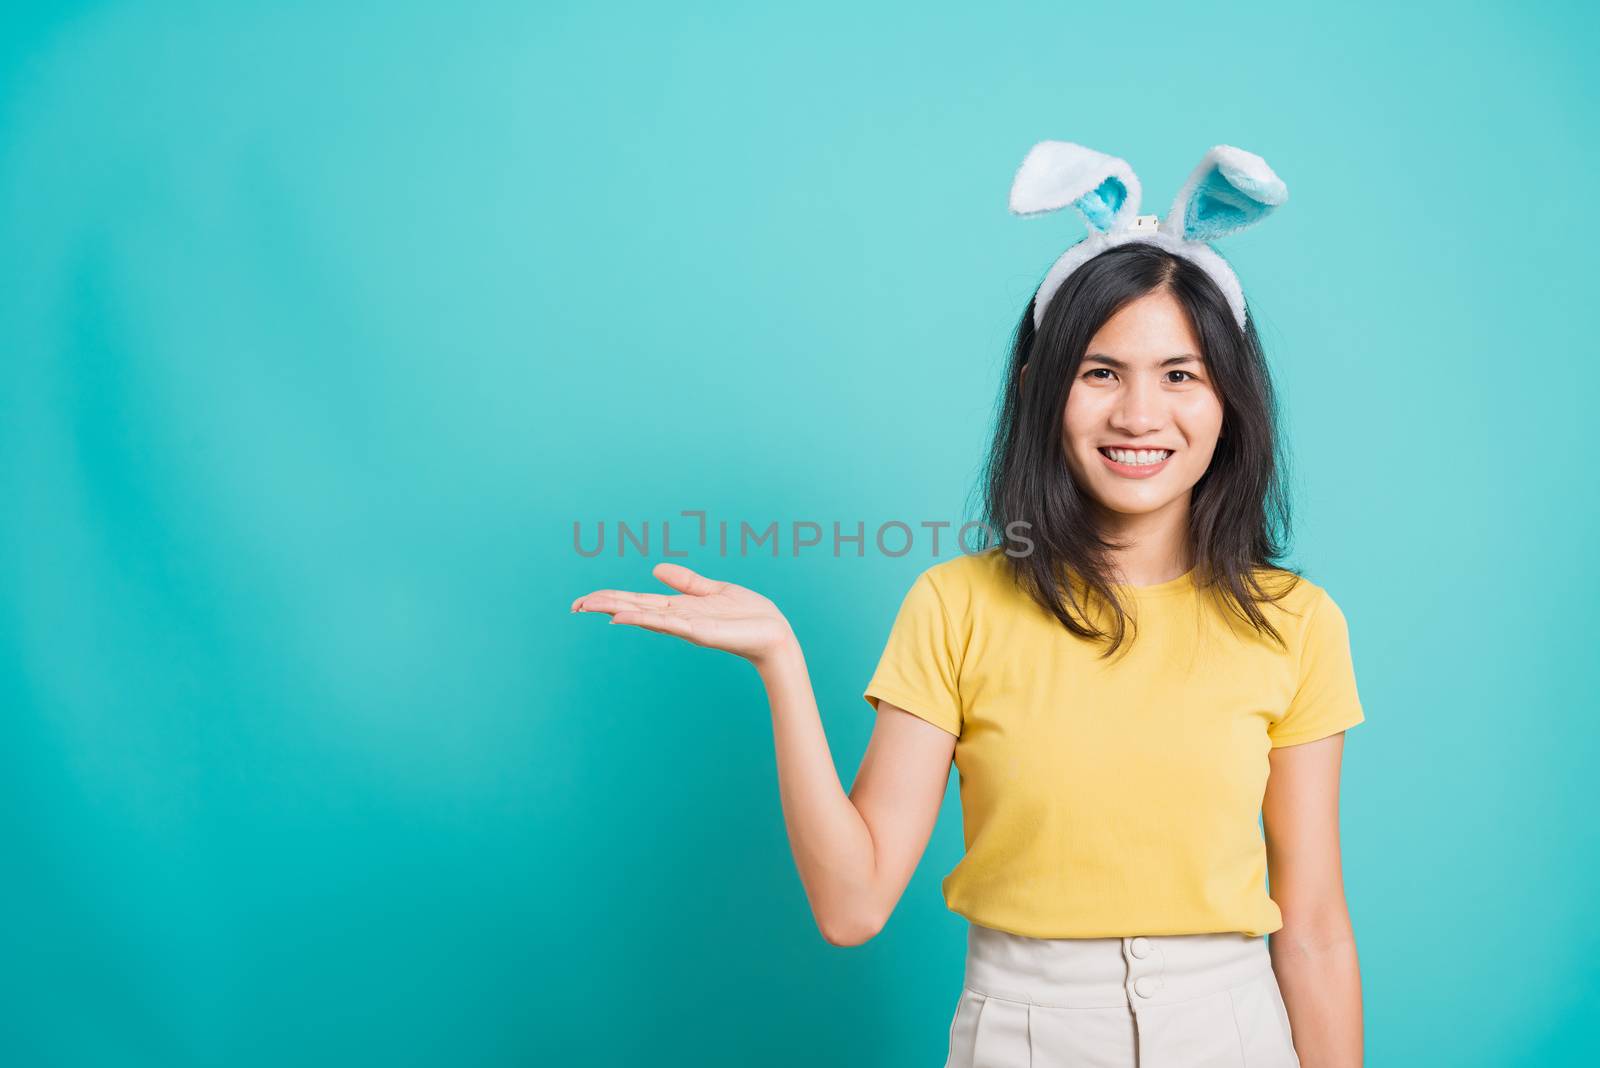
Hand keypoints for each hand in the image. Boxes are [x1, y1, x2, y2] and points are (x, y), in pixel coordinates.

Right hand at [571, 562, 796, 666]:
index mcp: (678, 608)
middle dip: (604, 606)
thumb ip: (685, 581)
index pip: (637, 602)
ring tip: (590, 607)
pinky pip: (667, 624)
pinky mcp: (699, 632)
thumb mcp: (713, 590)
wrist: (774, 632)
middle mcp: (677, 619)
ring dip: (617, 610)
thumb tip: (655, 569)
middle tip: (574, 605)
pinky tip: (623, 617)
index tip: (584, 600)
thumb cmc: (748, 615)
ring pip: (644, 616)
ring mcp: (686, 627)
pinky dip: (644, 620)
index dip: (610, 599)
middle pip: (633, 609)